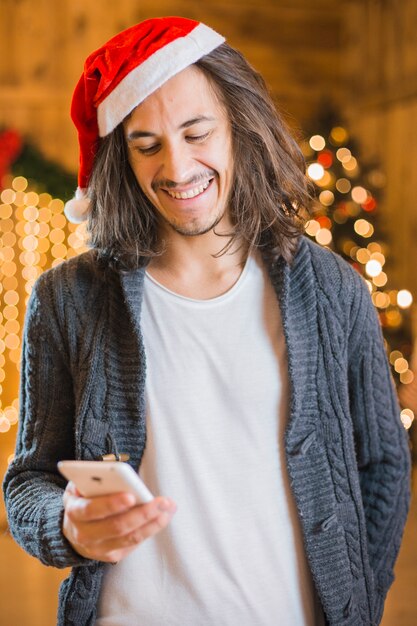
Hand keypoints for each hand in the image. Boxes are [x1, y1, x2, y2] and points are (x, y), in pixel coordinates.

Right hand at [62, 481, 176, 562]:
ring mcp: (98, 549)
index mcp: (75, 512)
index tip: (130, 496)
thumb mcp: (81, 485)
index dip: (111, 504)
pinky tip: (164, 516)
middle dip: (142, 513)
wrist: (73, 529)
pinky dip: (151, 529)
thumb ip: (94, 479)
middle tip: (162, 501)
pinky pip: (135, 544)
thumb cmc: (82, 499)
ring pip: (130, 538)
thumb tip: (117, 474)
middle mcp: (84, 535)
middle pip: (117, 526)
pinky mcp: (112, 556)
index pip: (92, 510)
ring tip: (169, 507)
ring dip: (153, 523)